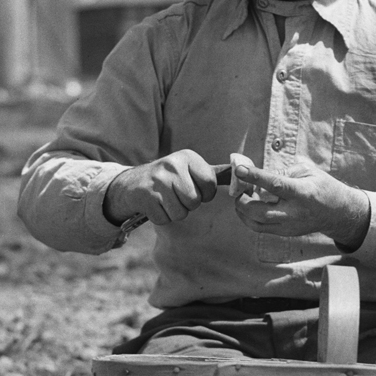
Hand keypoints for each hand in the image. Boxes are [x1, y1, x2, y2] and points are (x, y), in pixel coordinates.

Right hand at [103, 151, 219, 226]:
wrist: (132, 184)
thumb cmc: (169, 178)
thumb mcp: (191, 170)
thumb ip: (216, 174)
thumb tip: (242, 174)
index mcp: (187, 157)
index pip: (210, 184)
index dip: (205, 194)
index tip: (194, 189)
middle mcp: (172, 165)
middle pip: (194, 201)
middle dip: (188, 204)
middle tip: (177, 195)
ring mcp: (157, 180)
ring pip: (180, 213)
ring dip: (175, 212)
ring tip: (166, 200)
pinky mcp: (145, 196)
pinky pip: (164, 218)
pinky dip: (161, 217)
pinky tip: (155, 204)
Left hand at [231, 160, 371, 249]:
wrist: (338, 212)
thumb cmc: (322, 187)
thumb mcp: (307, 171)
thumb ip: (283, 170)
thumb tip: (259, 173)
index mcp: (302, 192)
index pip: (275, 184)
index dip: (255, 176)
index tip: (239, 170)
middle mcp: (295, 212)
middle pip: (260, 212)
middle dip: (242, 201)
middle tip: (239, 190)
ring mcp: (290, 226)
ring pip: (257, 224)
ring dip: (242, 211)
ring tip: (242, 198)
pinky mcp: (286, 233)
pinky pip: (261, 229)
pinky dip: (249, 218)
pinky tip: (249, 207)